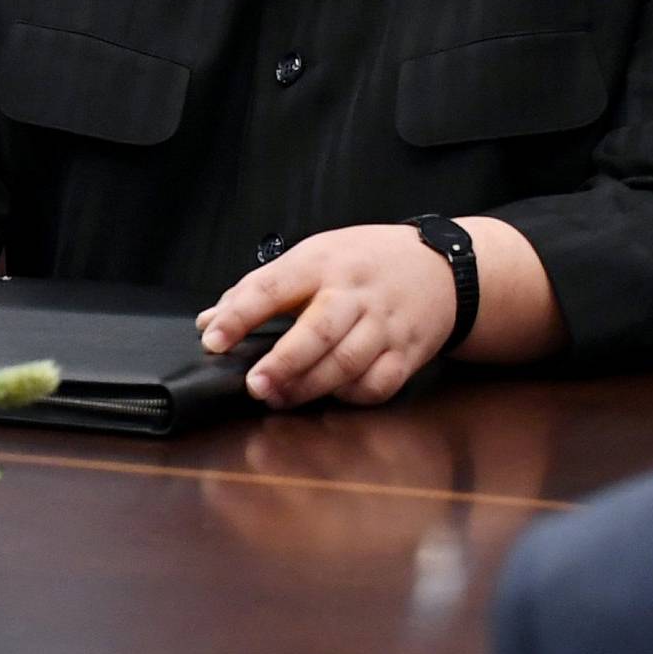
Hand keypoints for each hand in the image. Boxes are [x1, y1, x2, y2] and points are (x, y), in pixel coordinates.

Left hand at [195, 225, 456, 407]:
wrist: (441, 265)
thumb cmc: (364, 261)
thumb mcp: (312, 256)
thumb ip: (260, 289)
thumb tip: (210, 321)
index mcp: (322, 262)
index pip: (273, 287)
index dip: (239, 315)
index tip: (213, 339)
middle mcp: (355, 294)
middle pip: (317, 331)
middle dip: (282, 363)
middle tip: (254, 385)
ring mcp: (384, 324)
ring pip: (346, 363)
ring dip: (309, 387)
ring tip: (278, 398)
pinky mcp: (407, 352)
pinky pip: (378, 383)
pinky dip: (351, 396)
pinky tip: (330, 395)